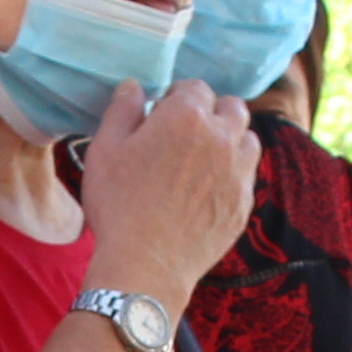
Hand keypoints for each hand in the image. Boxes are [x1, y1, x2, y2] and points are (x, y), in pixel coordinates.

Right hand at [73, 77, 257, 310]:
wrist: (145, 265)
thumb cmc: (118, 205)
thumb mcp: (104, 150)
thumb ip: (122, 110)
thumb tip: (134, 86)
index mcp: (186, 117)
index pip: (196, 87)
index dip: (178, 96)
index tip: (163, 114)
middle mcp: (221, 138)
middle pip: (232, 108)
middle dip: (213, 112)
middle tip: (188, 133)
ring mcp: (237, 172)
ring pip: (248, 139)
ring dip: (230, 140)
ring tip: (204, 158)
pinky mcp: (243, 203)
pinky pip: (246, 175)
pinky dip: (233, 173)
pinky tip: (208, 189)